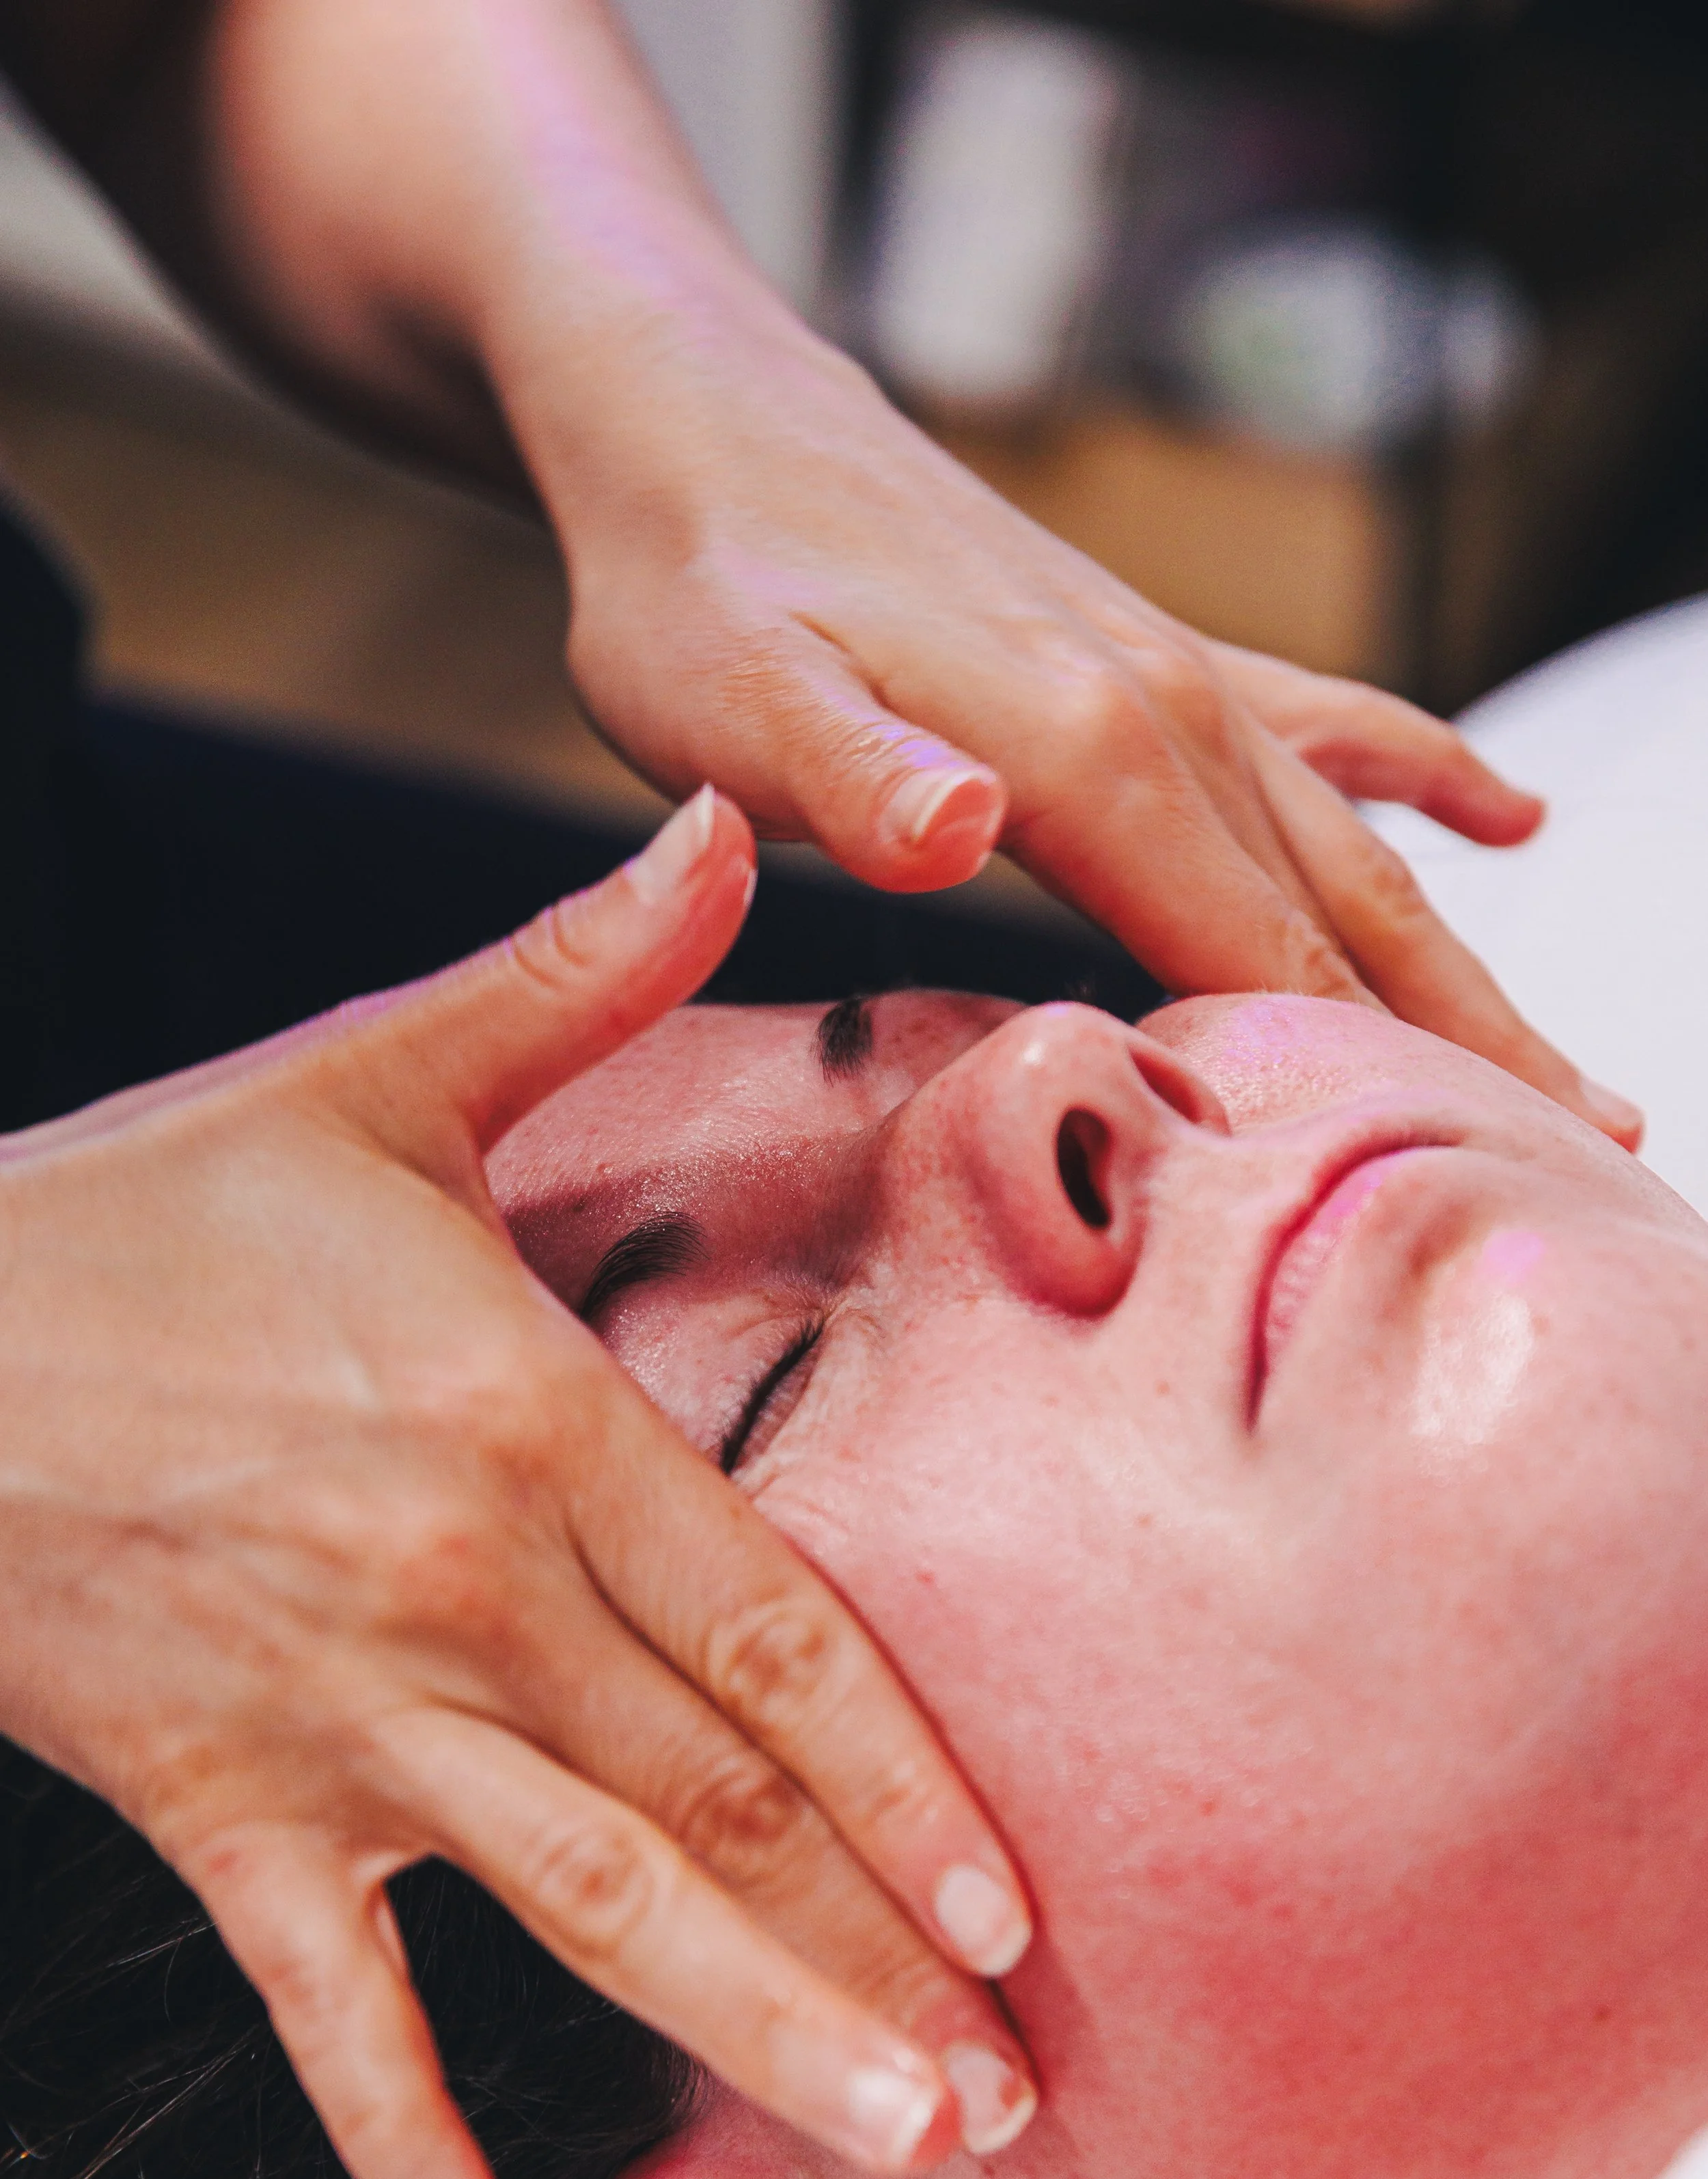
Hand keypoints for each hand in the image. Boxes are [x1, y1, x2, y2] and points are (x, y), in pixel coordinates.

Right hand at [0, 790, 1035, 2178]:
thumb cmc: (148, 1213)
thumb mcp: (372, 1076)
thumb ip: (574, 975)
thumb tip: (721, 821)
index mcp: (529, 1419)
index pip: (770, 1628)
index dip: (903, 1773)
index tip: (1008, 1898)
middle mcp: (461, 1587)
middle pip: (711, 1796)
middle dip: (868, 1950)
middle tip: (1005, 2090)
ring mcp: (337, 1711)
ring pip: (577, 1900)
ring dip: (737, 2028)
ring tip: (881, 2147)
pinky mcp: (216, 1801)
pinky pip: (319, 1986)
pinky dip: (387, 2116)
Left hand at [520, 320, 1635, 1147]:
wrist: (706, 419)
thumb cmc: (699, 585)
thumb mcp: (731, 703)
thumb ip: (852, 783)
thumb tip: (963, 825)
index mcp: (1091, 752)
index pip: (1259, 961)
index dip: (1356, 1087)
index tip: (1455, 1194)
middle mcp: (1175, 711)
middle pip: (1352, 920)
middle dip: (1468, 1052)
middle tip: (1585, 1164)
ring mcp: (1184, 676)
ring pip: (1366, 847)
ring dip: (1468, 963)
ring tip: (1574, 1076)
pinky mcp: (1160, 654)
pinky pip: (1334, 723)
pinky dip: (1428, 774)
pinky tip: (1507, 812)